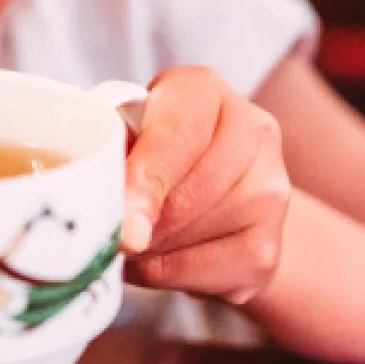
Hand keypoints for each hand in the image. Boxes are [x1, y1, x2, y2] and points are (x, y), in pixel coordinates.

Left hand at [120, 67, 290, 304]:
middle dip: (138, 223)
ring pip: (194, 235)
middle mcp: (251, 128)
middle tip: (105, 234)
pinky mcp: (269, 243)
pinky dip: (167, 273)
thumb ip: (111, 154)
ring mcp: (271, 187)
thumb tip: (93, 206)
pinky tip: (153, 260)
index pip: (175, 138)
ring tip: (130, 240)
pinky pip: (206, 270)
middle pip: (186, 194)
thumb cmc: (152, 151)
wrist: (215, 187)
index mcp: (202, 90)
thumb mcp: (126, 132)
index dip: (144, 184)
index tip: (122, 226)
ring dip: (149, 249)